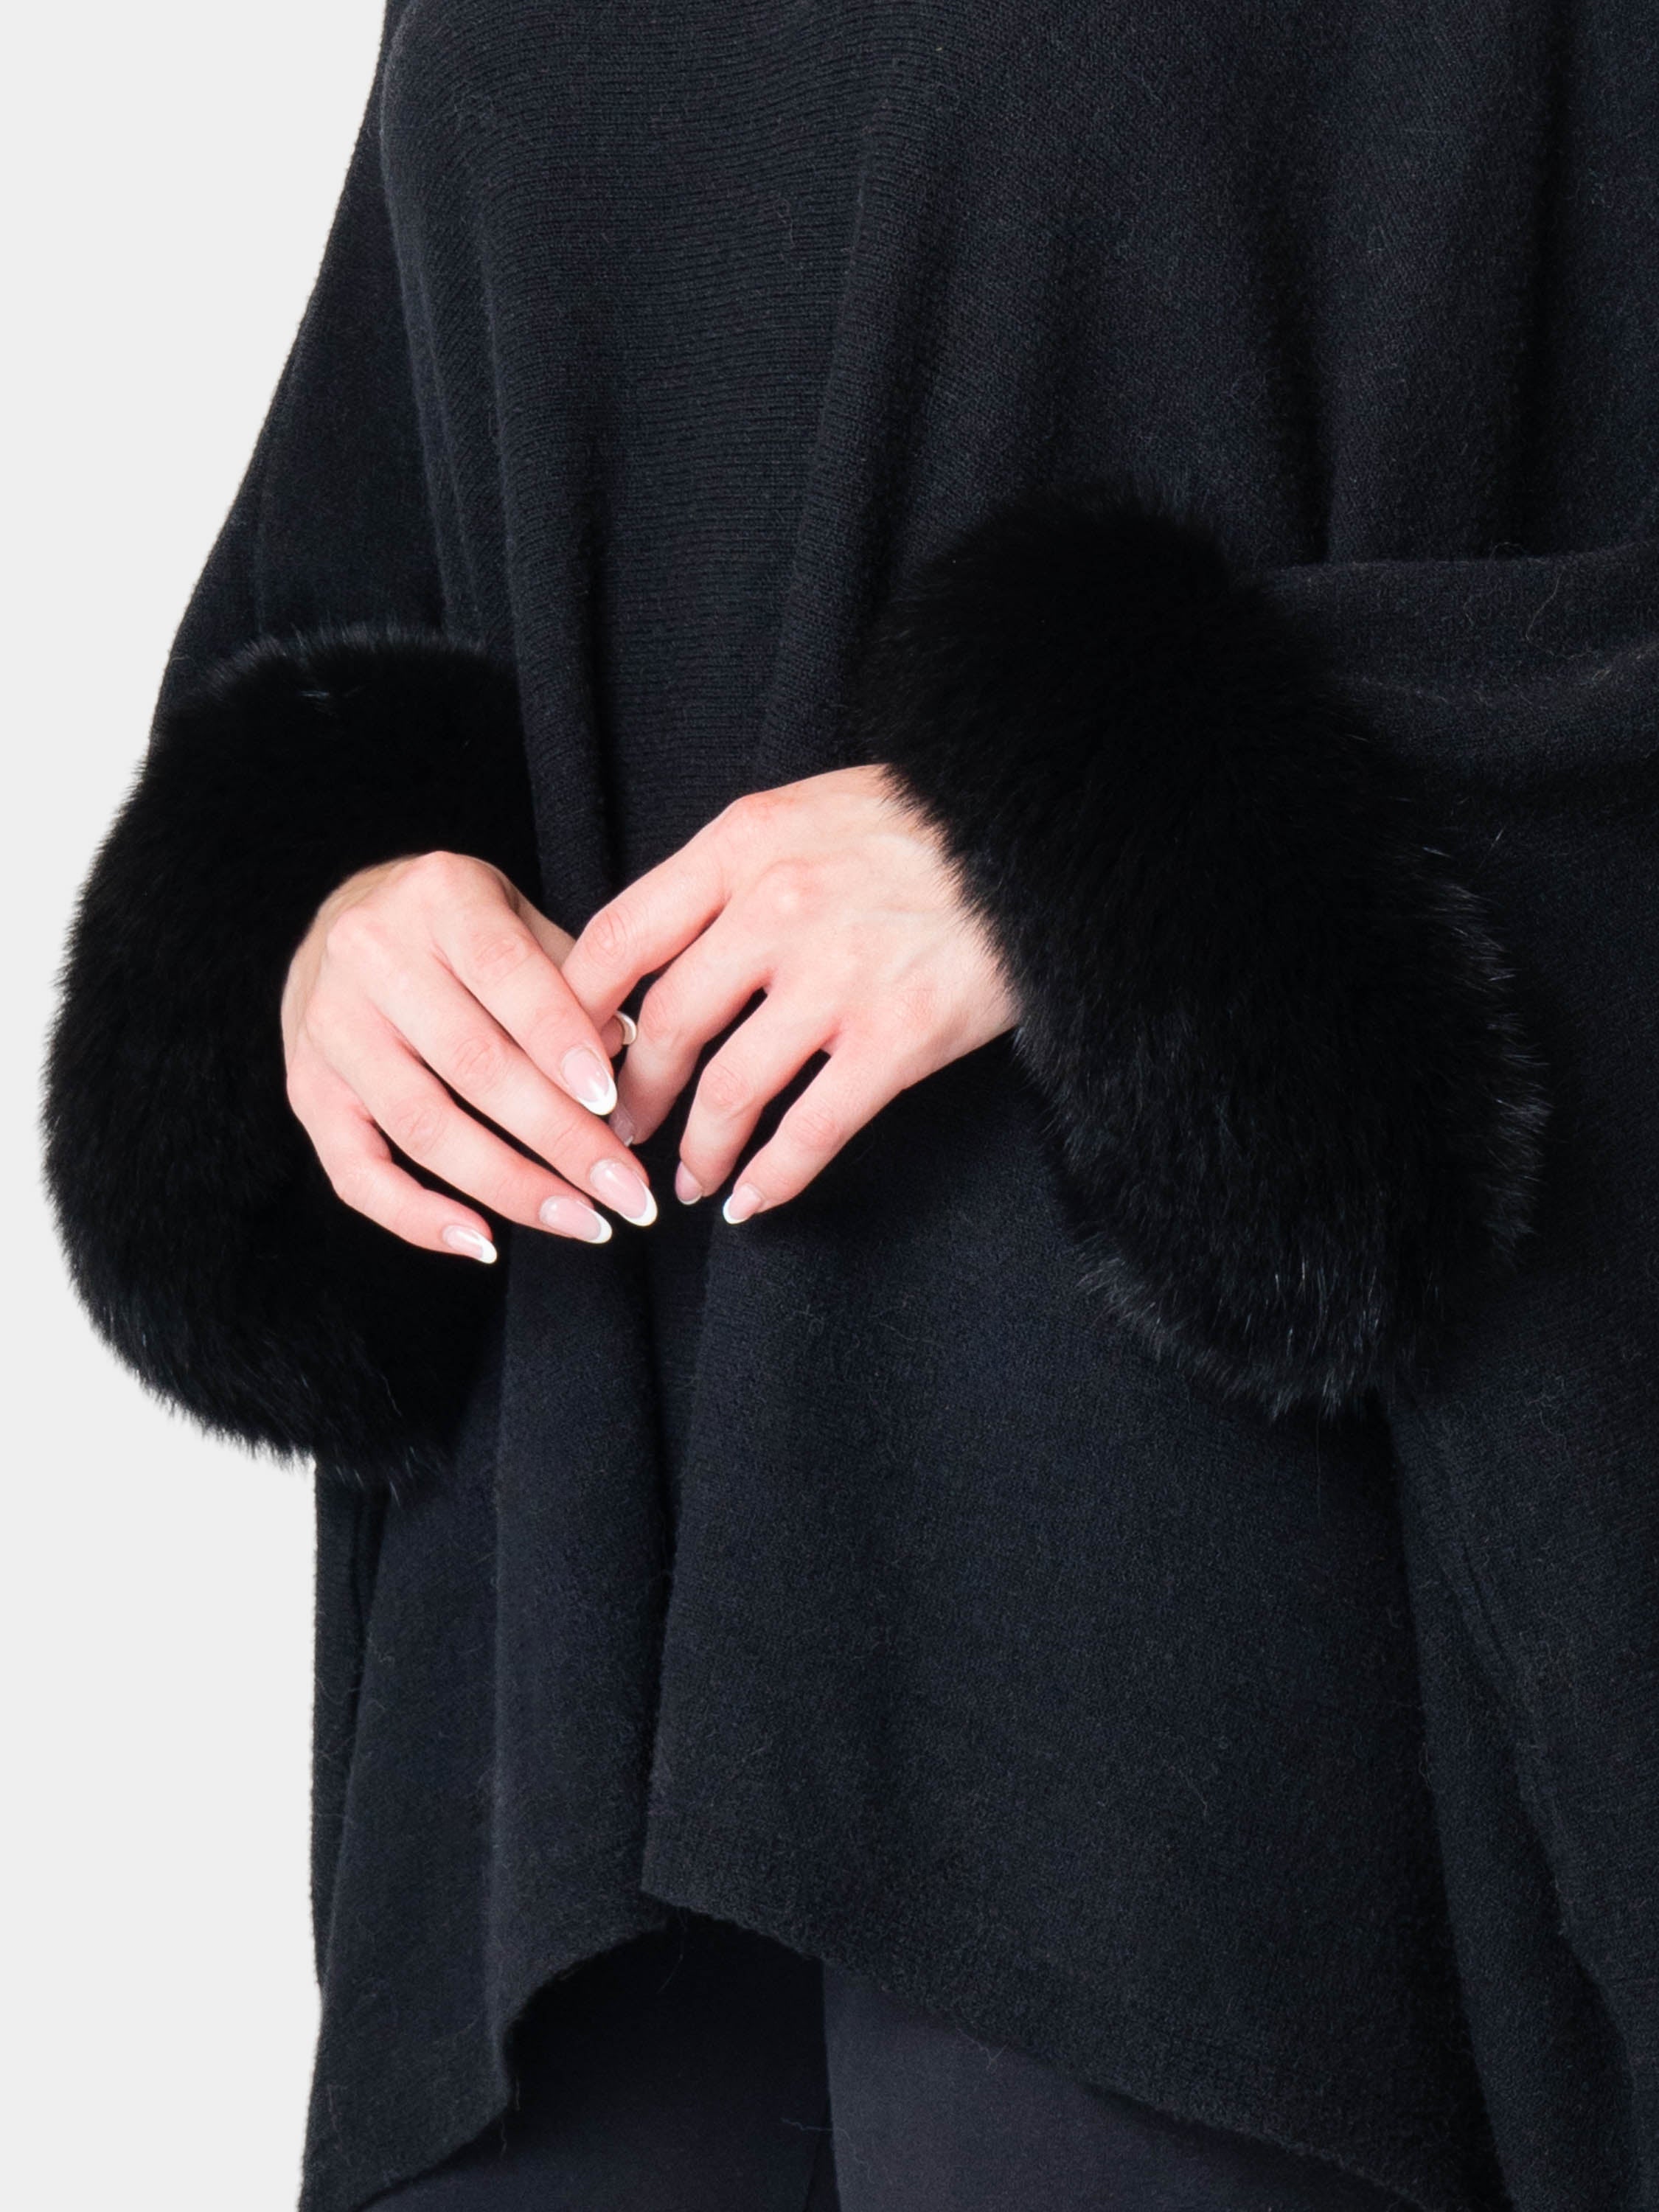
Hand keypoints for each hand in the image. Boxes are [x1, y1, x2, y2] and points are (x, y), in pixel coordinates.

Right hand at [281, 851, 656, 1259]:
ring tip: (584, 1221)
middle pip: (474, 1065)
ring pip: (424, 1127)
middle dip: (562, 1139)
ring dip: (512, 1187)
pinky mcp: (305, 1088)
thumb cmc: (457, 924)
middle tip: (626, 1189)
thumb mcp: (520, 915)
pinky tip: (483, 1242)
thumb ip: (572, 976)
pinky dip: (418, 1218)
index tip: (612, 1103)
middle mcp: (369, 957)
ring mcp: (329, 1027)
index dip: (561, 1043)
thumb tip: (620, 1053)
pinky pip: (355, 1173)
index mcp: (437, 896)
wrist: (346, 915)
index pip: (506, 975)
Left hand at [560, 767, 1018, 1219]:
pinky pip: (812, 1130)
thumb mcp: (815, 809)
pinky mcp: (897, 1038)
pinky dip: (772, 1179)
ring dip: (698, 1148)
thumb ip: (739, 867)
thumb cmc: (931, 822)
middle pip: (666, 1024)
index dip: (578, 1011)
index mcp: (744, 844)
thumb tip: (672, 942)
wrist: (1047, 839)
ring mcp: (837, 977)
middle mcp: (777, 908)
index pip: (620, 937)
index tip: (571, 1052)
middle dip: (633, 1095)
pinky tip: (751, 1202)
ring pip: (730, 1088)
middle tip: (624, 1129)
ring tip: (689, 1179)